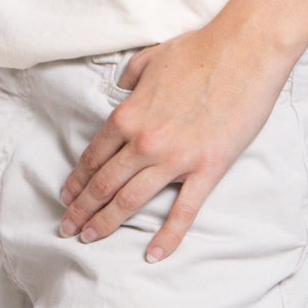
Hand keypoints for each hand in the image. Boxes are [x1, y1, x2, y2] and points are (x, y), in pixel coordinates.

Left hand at [57, 18, 290, 258]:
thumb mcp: (148, 60)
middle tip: (66, 228)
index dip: (76, 181)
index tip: (65, 197)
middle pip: (104, 183)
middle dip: (81, 209)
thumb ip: (129, 78)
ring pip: (131, 200)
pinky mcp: (207, 170)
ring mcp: (175, 158)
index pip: (93, 157)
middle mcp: (144, 141)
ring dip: (107, 222)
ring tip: (89, 239)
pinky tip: (153, 255)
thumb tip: (121, 89)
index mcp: (127, 116)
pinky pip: (183, 211)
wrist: (242, 54)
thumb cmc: (196, 52)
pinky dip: (167, 237)